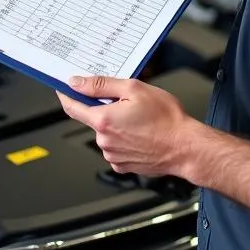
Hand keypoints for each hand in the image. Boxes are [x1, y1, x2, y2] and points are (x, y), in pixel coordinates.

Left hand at [56, 75, 195, 176]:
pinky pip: (115, 147)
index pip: (72, 107)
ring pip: (106, 133)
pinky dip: (123, 139)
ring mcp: (113, 156)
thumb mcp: (134, 88)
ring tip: (140, 120)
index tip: (65, 88)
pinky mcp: (122, 166)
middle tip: (126, 102)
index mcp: (103, 120)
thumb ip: (101, 85)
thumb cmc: (166, 119)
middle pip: (93, 118)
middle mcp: (104, 141)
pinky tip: (140, 133)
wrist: (185, 147)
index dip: (66, 95)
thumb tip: (77, 83)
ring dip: (116, 124)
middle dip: (105, 108)